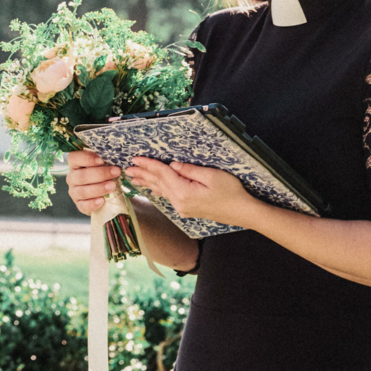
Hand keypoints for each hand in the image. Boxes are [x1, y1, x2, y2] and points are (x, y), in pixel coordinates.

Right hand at [65, 150, 121, 215]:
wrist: (104, 194)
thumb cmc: (103, 175)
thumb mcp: (102, 165)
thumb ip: (105, 161)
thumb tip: (115, 158)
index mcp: (75, 165)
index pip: (74, 158)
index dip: (87, 158)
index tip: (102, 160)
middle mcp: (72, 178)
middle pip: (81, 176)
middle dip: (100, 174)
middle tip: (116, 172)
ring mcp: (74, 192)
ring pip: (82, 191)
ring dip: (99, 188)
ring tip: (112, 186)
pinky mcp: (79, 205)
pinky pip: (84, 205)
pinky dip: (93, 203)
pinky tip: (102, 200)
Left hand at [127, 157, 256, 224]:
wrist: (243, 213)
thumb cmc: (232, 193)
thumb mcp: (213, 176)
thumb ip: (190, 170)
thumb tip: (173, 165)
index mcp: (184, 192)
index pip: (162, 174)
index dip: (149, 164)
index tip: (136, 158)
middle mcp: (179, 202)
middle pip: (158, 183)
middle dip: (143, 174)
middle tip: (127, 167)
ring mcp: (182, 208)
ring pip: (161, 191)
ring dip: (147, 182)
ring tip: (133, 177)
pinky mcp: (187, 209)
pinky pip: (168, 197)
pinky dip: (158, 190)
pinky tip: (152, 188)